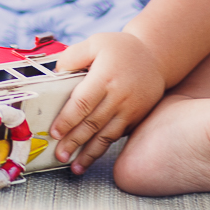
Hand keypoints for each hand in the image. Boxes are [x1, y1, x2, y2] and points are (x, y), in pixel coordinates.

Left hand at [50, 32, 165, 172]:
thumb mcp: (95, 42)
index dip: (67, 120)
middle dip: (74, 142)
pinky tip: (92, 157)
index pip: (82, 103)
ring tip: (75, 167)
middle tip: (59, 156)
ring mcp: (130, 109)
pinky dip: (104, 148)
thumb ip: (72, 56)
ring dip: (89, 153)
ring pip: (106, 135)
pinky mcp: (136, 117)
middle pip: (92, 123)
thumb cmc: (119, 49)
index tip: (55, 133)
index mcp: (105, 77)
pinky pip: (117, 135)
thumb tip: (56, 73)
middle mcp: (119, 96)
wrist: (155, 57)